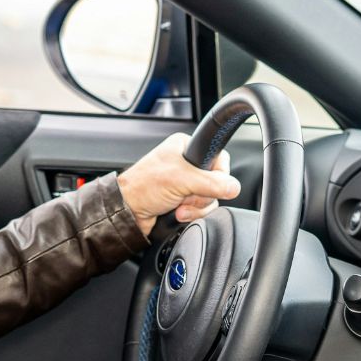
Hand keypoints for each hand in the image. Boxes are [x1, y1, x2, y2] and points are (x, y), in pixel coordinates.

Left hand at [115, 133, 240, 236]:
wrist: (127, 212)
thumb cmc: (143, 187)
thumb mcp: (181, 180)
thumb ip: (211, 183)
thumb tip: (233, 187)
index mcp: (186, 147)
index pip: (219, 157)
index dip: (218, 174)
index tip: (213, 183)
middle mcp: (187, 163)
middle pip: (216, 182)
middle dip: (201, 195)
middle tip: (185, 195)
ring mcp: (186, 184)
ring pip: (210, 198)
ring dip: (195, 207)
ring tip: (179, 206)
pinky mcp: (184, 200)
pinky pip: (201, 209)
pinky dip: (192, 214)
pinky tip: (178, 212)